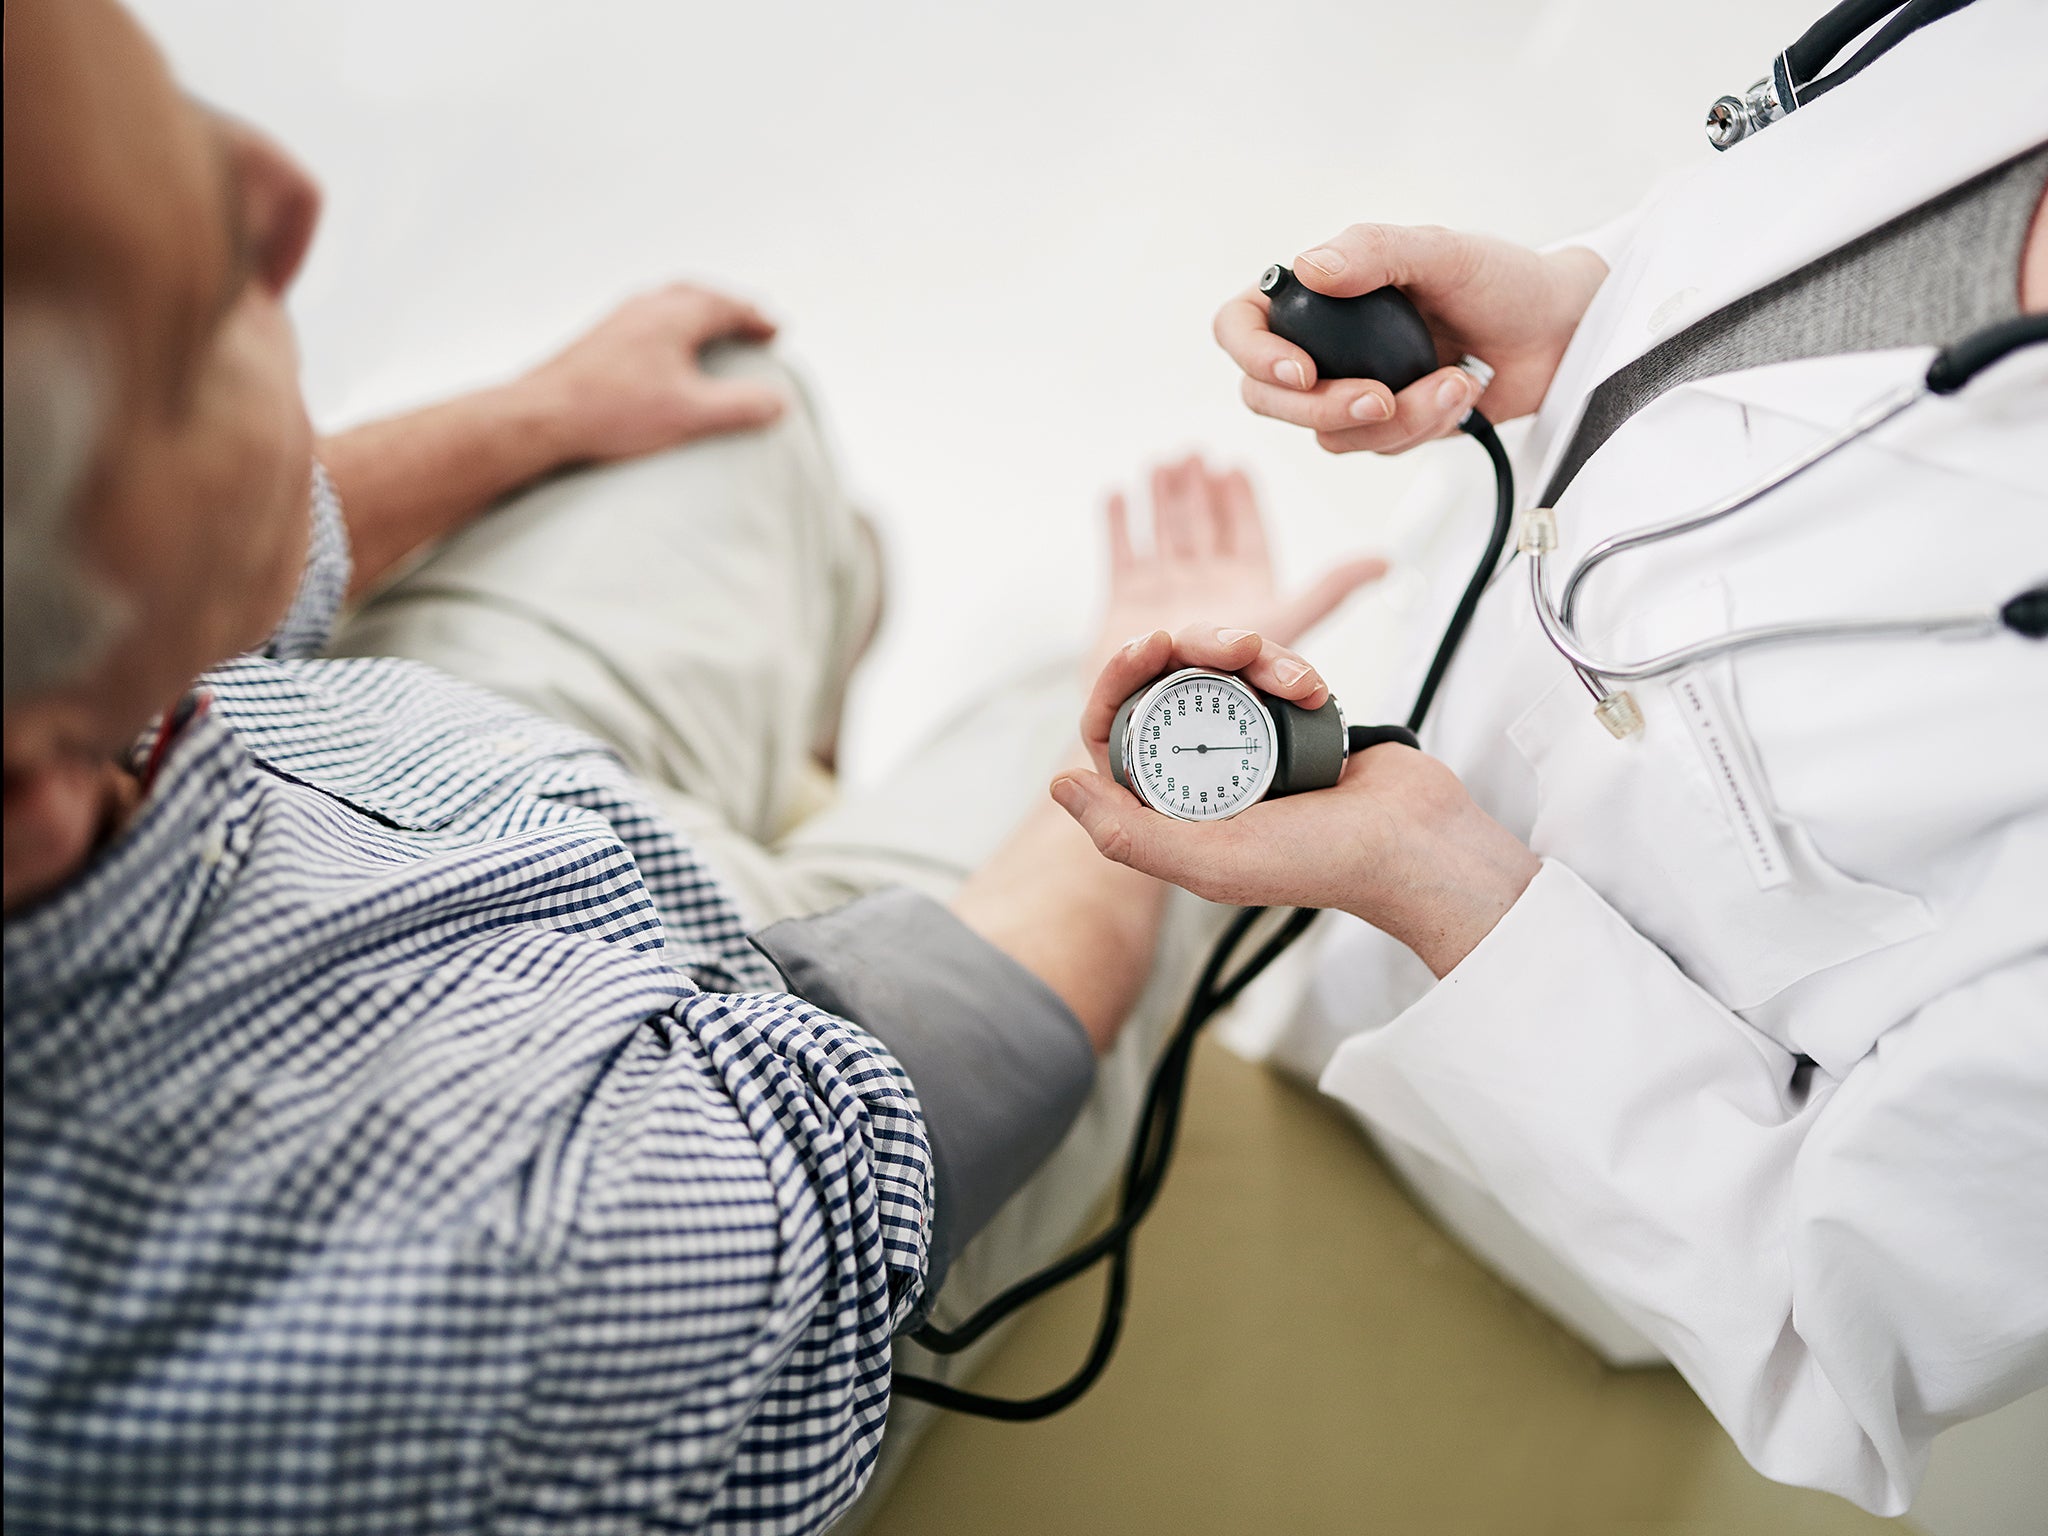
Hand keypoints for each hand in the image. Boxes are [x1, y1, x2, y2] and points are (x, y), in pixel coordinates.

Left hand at [512, 283, 785, 464]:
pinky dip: (669, 325)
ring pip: (667, 302)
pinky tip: (663, 351)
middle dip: (728, 307)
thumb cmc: (614, 413)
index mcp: (674, 315)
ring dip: (696, 312)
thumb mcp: (692, 415)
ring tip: (711, 332)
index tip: (776, 332)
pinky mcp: (597, 339)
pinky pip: (645, 318)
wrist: (541, 417)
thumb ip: (742, 406)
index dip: (756, 319)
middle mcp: (645, 306)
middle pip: (697, 294)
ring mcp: (617, 319)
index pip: (727, 306)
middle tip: (749, 324)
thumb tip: (781, 401)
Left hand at [1052, 626, 1539, 976]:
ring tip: (1291, 677)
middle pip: (1165, 683)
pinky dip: (1289, 666)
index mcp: (1169, 809)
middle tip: (1232, 643)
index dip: (1119, 679)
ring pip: (1218, 667)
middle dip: (1194, 648)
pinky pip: (1268, 667)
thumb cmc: (1318, 863)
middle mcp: (1199, 774)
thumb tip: (1058, 785)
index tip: (1148, 646)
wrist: (1413, 842)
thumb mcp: (1209, 861)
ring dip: (1252, 656)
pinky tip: (1313, 688)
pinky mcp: (1289, 716)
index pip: (1115, 730)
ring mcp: (1246, 742)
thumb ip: (1126, 833)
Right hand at [1089, 454, 1384, 675]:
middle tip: (1193, 455)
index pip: (1247, 535)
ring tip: (1162, 465)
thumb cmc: (1226, 683)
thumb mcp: (1285, 625)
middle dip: (1198, 491)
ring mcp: (1163, 593)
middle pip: (1203, 527)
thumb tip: (1384, 561)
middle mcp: (1205, 588)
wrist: (1159, 718)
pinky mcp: (1124, 604)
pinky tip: (1117, 495)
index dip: (1241, 502)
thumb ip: (1330, 591)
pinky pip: (1123, 555)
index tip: (1235, 469)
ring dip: (1163, 498)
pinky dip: (1120, 524)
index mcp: (1246, 589)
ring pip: (1165, 533)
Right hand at [1214, 225, 1607, 454]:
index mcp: (1318, 292)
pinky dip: (1421, 426)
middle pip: (1267, 398)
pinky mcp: (1386, 426)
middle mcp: (1324, 343)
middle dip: (1324, 408)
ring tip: (1451, 383)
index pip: (1241, 325)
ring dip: (1395, 418)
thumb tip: (1307, 268)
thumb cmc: (1503, 280)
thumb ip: (1373, 253)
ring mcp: (1351, 387)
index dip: (1255, 355)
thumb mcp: (1440, 251)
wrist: (1558, 333)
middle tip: (1378, 399)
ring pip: (1327, 434)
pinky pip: (1376, 449)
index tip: (1303, 370)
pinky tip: (1457, 394)